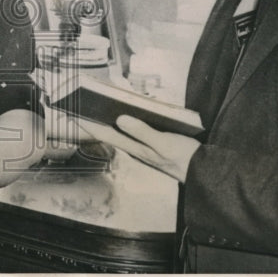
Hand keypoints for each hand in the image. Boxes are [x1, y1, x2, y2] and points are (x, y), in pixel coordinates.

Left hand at [77, 115, 199, 183]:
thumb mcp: (163, 143)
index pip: (105, 134)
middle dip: (96, 119)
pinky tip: (127, 112)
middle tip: (83, 103)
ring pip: (121, 131)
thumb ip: (142, 131)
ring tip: (100, 104)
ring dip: (110, 119)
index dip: (89, 124)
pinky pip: (134, 131)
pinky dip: (127, 121)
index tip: (73, 113)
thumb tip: (120, 119)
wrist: (203, 173)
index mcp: (134, 147)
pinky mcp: (152, 146)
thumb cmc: (184, 158)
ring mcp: (143, 148)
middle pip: (110, 131)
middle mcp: (135, 148)